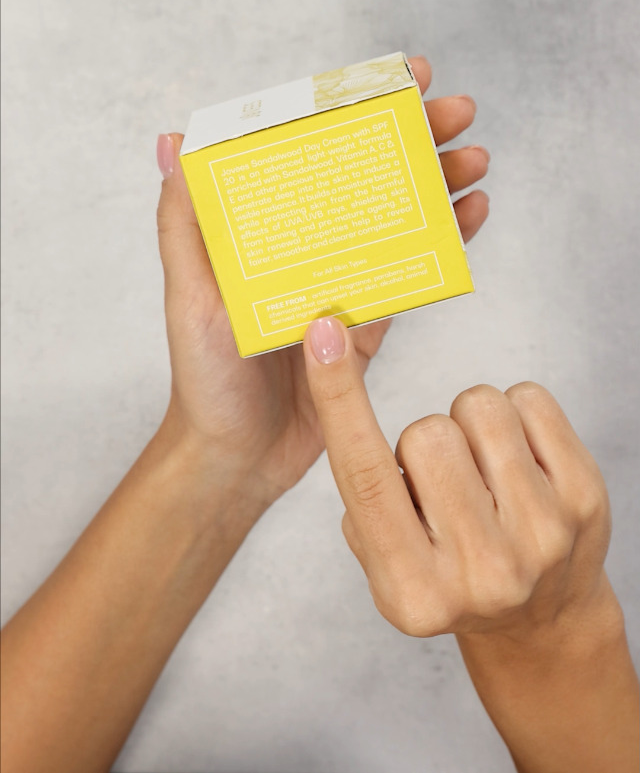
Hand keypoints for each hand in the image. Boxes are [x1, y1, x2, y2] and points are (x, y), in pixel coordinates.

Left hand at [155, 57, 489, 510]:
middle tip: (456, 112)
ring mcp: (345, 276)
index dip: (358, 108)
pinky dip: (447, 240)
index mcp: (268, 224)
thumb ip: (184, 223)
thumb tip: (171, 139)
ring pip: (402, 214)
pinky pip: (414, 270)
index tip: (400, 75)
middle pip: (370, 172)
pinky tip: (472, 215)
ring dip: (441, 181)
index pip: (316, 148)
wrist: (237, 459)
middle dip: (416, 137)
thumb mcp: (189, 293)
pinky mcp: (373, 320)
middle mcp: (310, 241)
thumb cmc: (202, 376)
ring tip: (475, 160)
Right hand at [302, 323, 610, 637]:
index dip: (337, 396)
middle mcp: (480, 570)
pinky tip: (519, 458)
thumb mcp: (383, 561)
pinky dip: (516, 414)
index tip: (324, 332)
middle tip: (444, 480)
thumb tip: (340, 377)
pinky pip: (529, 399)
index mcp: (412, 588)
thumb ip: (360, 491)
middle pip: (427, 432)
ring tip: (483, 468)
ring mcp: (541, 535)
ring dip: (471, 423)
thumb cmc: (446, 572)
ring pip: (479, 406)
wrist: (540, 618)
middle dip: (427, 441)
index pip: (363, 474)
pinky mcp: (585, 499)